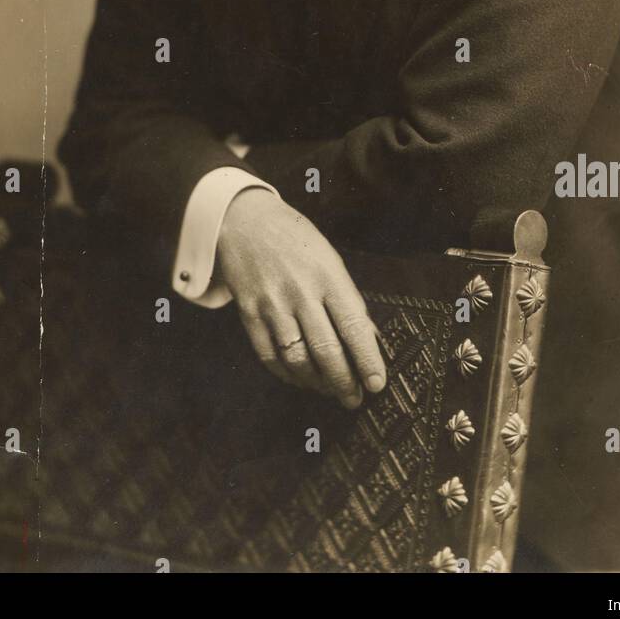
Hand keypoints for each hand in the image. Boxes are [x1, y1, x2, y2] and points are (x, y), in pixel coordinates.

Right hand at [216, 187, 385, 408]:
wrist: (243, 220)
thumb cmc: (294, 239)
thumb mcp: (329, 258)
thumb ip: (346, 298)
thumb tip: (367, 339)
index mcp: (327, 274)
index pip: (354, 326)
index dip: (367, 360)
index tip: (376, 384)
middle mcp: (300, 291)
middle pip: (326, 351)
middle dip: (344, 382)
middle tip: (354, 398)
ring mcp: (272, 304)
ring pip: (298, 360)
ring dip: (318, 383)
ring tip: (330, 390)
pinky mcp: (249, 314)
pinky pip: (269, 356)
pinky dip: (287, 375)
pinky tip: (300, 378)